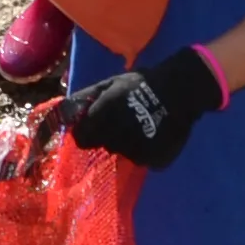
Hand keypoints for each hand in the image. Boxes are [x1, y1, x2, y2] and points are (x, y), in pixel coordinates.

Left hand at [53, 47, 222, 168]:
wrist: (181, 90)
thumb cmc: (141, 84)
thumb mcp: (110, 84)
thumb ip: (85, 98)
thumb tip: (63, 112)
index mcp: (102, 118)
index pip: (81, 138)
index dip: (87, 132)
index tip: (97, 125)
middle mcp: (116, 138)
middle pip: (104, 146)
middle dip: (110, 136)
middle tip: (126, 121)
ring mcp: (136, 152)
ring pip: (125, 154)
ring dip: (130, 144)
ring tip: (144, 126)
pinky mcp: (154, 161)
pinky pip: (144, 159)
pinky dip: (148, 151)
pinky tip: (156, 135)